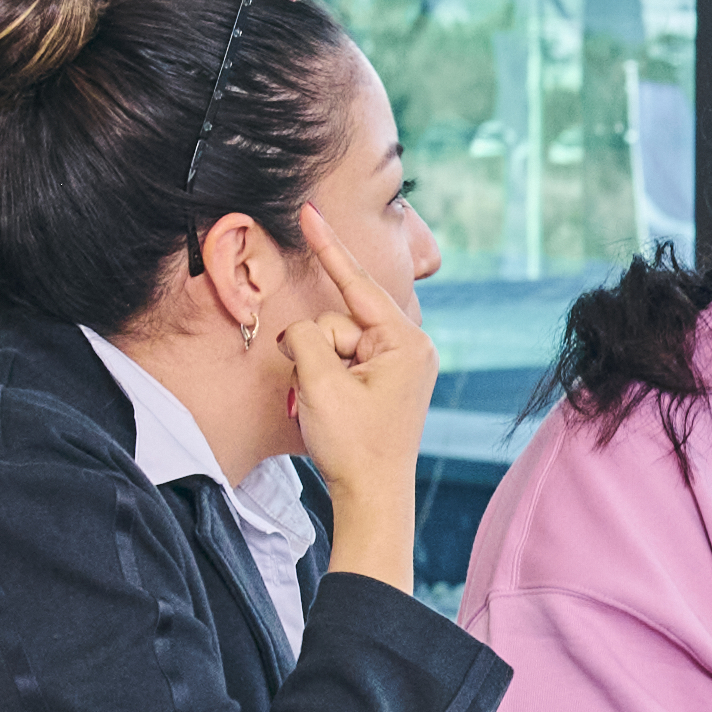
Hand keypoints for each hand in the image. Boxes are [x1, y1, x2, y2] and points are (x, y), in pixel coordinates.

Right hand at [278, 227, 439, 582]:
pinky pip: (343, 360)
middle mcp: (411, 347)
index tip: (309, 212)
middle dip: (317, 350)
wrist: (372, 498)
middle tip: (321, 395)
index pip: (358, 284)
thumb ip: (303, 338)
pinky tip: (332, 406)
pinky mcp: (387, 380)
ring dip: (319, 370)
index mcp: (405, 342)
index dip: (328, 248)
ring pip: (336, 341)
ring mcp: (401, 364)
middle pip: (340, 320)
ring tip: (329, 407)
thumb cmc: (352, 446)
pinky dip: (326, 377)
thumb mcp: (318, 384)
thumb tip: (299, 331)